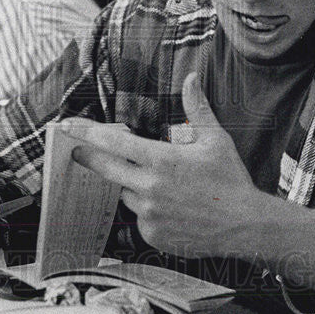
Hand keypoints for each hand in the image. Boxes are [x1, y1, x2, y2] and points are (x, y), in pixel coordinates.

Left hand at [68, 72, 264, 258]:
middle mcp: (149, 188)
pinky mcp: (153, 235)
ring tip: (164, 186)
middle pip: (106, 169)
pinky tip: (172, 208)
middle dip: (89, 158)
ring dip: (134, 186)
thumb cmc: (230, 180)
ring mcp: (149, 214)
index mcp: (161, 161)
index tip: (69, 127)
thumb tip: (192, 78)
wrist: (245, 225)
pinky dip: (148, 210)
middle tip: (77, 152)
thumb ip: (196, 108)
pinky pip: (140, 218)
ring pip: (127, 194)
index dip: (88, 133)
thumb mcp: (215, 139)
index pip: (114, 143)